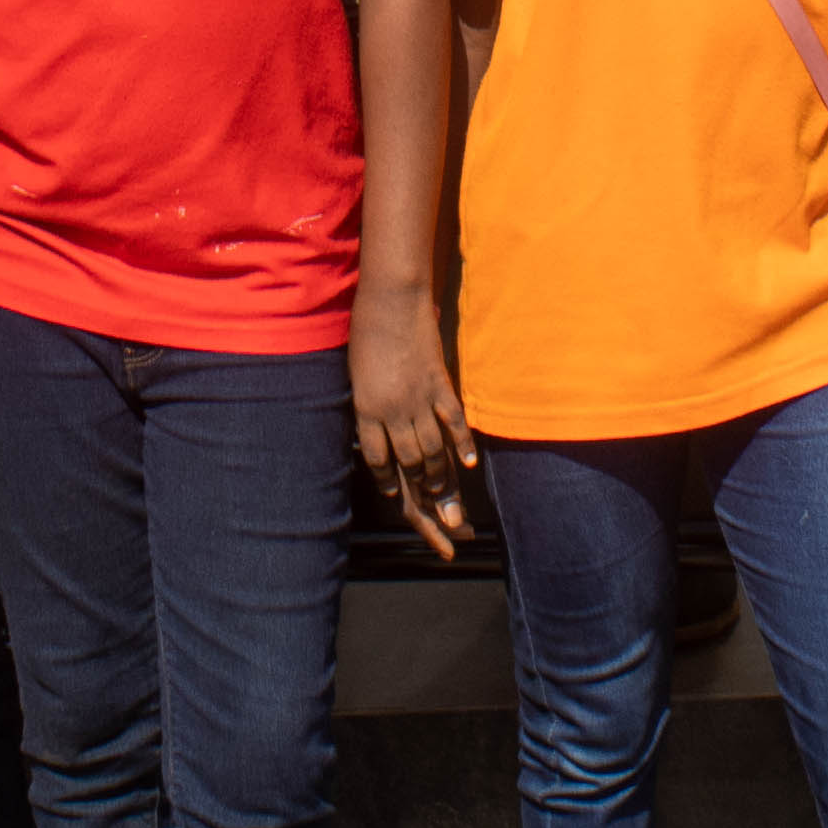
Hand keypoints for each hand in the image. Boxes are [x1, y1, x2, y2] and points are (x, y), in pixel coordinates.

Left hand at [350, 281, 473, 555]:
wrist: (389, 298)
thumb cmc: (366, 331)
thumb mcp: (357, 371)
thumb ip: (369, 402)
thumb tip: (375, 423)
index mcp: (365, 410)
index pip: (380, 462)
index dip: (391, 483)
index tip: (398, 499)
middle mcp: (392, 411)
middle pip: (410, 466)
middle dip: (424, 501)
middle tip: (441, 529)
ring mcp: (419, 398)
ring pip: (433, 450)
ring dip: (442, 480)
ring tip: (454, 505)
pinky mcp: (439, 383)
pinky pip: (454, 421)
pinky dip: (463, 443)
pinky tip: (470, 464)